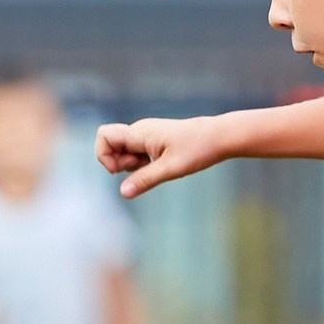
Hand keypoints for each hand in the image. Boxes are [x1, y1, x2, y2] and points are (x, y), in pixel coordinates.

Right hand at [97, 116, 224, 197]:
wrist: (219, 137)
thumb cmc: (198, 149)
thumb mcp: (171, 169)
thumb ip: (145, 179)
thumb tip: (123, 193)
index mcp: (140, 132)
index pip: (104, 135)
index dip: (104, 155)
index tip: (123, 169)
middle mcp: (139, 131)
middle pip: (111, 146)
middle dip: (120, 163)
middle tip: (144, 168)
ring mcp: (146, 135)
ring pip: (124, 151)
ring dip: (132, 165)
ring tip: (156, 167)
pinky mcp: (154, 141)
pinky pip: (137, 153)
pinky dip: (142, 164)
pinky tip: (160, 166)